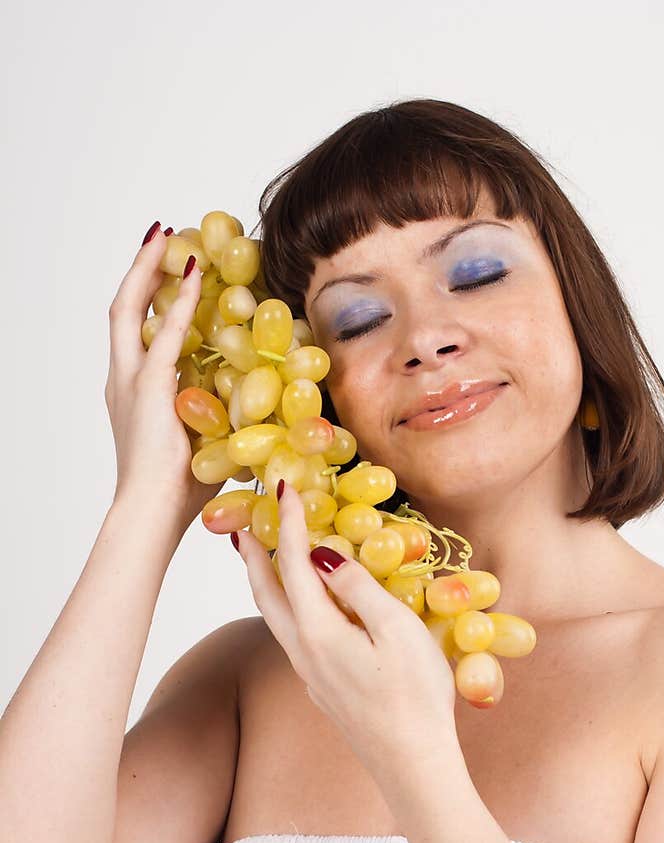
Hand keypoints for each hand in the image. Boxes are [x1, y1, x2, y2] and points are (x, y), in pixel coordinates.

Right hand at [105, 222, 227, 529]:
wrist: (153, 514)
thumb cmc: (182, 496)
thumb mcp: (209, 448)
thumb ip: (227, 424)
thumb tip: (269, 421)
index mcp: (135, 394)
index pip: (139, 334)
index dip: (150, 299)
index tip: (169, 270)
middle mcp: (124, 380)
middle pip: (124, 310)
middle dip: (140, 270)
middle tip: (160, 237)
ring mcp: (131, 381)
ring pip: (129, 309)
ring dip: (147, 269)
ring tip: (164, 235)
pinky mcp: (149, 388)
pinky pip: (166, 333)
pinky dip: (179, 299)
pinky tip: (195, 272)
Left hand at [233, 483, 459, 786]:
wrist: (413, 766)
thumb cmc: (415, 698)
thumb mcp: (398, 631)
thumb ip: (359, 589)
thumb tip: (324, 557)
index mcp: (318, 631)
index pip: (293, 564)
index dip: (287, 522)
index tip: (283, 487)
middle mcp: (303, 652)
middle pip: (265, 594)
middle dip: (252, 555)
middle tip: (240, 524)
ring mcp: (311, 676)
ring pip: (275, 619)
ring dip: (265, 583)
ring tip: (261, 559)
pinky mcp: (325, 692)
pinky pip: (295, 638)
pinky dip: (288, 608)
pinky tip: (305, 610)